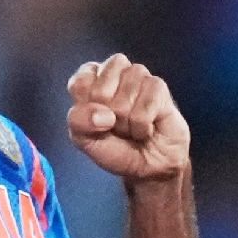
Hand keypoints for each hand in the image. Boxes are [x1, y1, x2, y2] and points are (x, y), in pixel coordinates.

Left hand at [67, 54, 189, 180]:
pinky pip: (143, 110)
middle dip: (107, 118)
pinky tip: (147, 128)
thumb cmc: (116, 148)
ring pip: (123, 101)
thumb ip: (79, 121)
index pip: (80, 83)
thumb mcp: (84, 139)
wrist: (149, 166)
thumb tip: (102, 114)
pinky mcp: (158, 86)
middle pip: (100, 91)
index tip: (95, 121)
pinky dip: (142, 127)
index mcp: (90, 78)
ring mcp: (138, 75)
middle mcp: (114, 70)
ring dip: (126, 124)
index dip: (86, 110)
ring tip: (132, 127)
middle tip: (116, 126)